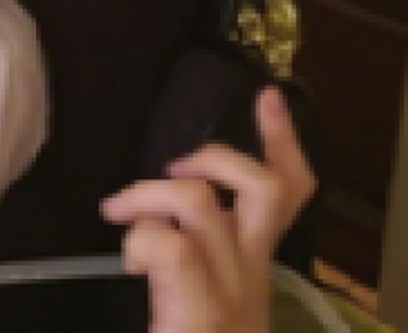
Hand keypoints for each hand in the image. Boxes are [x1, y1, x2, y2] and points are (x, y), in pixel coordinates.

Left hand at [100, 86, 316, 332]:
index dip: (282, 143)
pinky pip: (172, 247)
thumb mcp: (187, 308)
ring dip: (152, 193)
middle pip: (266, 191)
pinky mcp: (200, 312)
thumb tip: (146, 220)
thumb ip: (180, 269)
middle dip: (223, 156)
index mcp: (249, 277)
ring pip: (201, 204)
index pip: (285, 198)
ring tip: (121, 215)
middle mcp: (250, 282)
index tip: (270, 97)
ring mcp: (228, 297)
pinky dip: (142, 237)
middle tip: (176, 158)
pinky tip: (127, 258)